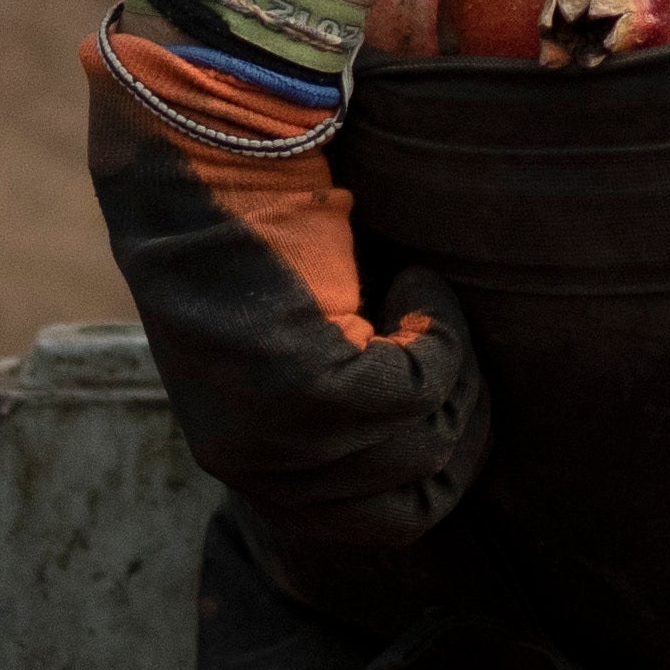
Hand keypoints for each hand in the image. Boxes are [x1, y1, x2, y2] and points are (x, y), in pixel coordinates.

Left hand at [88, 0, 486, 638]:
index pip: (386, 523)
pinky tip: (412, 277)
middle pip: (416, 497)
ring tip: (415, 289)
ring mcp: (268, 436)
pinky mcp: (296, 387)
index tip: (451, 378)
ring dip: (451, 361)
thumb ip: (357, 408)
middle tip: (444, 332)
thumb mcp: (311, 344)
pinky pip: (419, 389)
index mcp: (249, 467)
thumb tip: (445, 446)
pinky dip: (441, 330)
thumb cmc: (269, 225)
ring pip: (426, 442)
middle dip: (460, 415)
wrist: (208, 146)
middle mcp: (249, 468)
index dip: (444, 456)